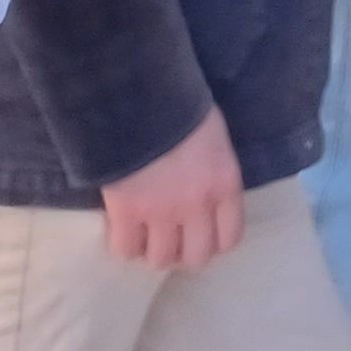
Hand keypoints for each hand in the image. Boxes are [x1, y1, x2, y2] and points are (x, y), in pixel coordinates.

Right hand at [102, 104, 246, 271]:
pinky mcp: (126, 212)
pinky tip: (121, 228)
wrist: (138, 90)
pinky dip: (123, 244)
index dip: (213, 242)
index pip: (229, 238)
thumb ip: (213, 173)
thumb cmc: (179, 104)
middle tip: (170, 237)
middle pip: (196, 258)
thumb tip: (204, 198)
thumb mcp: (212, 137)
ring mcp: (161, 212)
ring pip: (160, 259)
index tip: (199, 235)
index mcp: (224, 184)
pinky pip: (125, 249)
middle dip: (183, 251)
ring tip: (143, 234)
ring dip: (152, 250)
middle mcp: (198, 206)